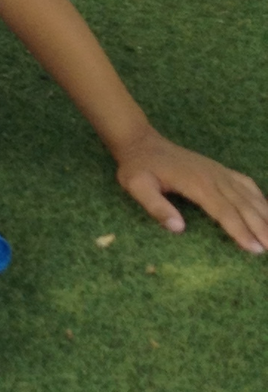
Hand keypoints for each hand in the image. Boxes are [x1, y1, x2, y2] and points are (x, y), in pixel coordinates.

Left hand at [114, 127, 267, 254]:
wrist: (141, 142)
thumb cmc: (138, 167)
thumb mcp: (137, 187)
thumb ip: (157, 207)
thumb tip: (178, 228)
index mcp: (197, 183)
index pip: (224, 211)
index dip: (240, 231)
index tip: (254, 249)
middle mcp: (214, 176)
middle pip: (244, 206)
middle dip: (261, 228)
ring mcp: (219, 172)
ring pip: (249, 195)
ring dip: (265, 215)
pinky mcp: (219, 170)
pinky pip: (246, 184)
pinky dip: (260, 198)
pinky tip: (267, 209)